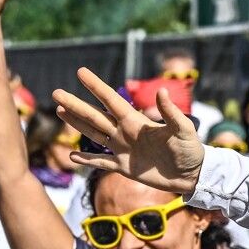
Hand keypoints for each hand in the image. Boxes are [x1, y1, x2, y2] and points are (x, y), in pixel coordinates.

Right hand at [54, 68, 204, 194]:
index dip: (95, 86)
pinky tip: (72, 156)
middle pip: (95, 116)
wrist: (192, 175)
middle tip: (55, 93)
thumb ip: (171, 112)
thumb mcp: (184, 130)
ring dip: (76, 124)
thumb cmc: (191, 150)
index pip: (110, 100)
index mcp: (136, 121)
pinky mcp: (124, 168)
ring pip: (93, 135)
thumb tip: (162, 90)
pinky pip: (101, 163)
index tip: (80, 72)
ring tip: (59, 112)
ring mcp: (122, 150)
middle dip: (75, 105)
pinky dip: (87, 160)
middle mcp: (125, 132)